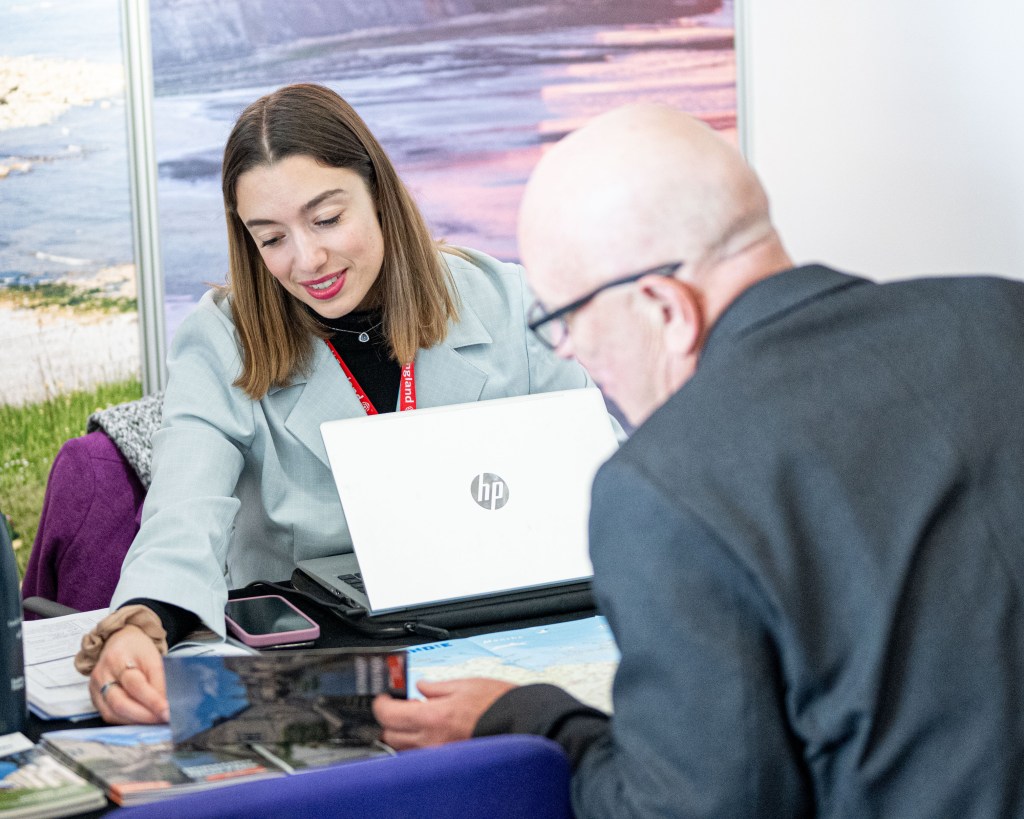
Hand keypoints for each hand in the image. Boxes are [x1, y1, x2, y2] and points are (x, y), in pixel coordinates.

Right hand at [88, 625, 168, 723]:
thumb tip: (167, 705)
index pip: (136, 684)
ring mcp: (95, 687)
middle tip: (163, 719)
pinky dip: (127, 721)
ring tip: (155, 721)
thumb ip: (160, 680)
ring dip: (137, 721)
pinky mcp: (93, 698)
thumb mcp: (154, 657)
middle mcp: (103, 673)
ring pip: (112, 713)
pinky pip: (109, 716)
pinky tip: (141, 720)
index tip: (168, 710)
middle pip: (120, 702)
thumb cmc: (137, 649)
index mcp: (119, 658)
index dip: (152, 700)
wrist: (118, 641)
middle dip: (144, 716)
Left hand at [373, 678, 516, 749]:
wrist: (523, 725)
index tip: (384, 697)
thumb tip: (421, 687)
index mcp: (432, 718)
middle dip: (389, 721)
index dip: (381, 704)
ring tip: (418, 719)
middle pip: (390, 736)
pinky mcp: (449, 763)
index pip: (388, 715)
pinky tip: (433, 733)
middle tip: (399, 706)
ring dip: (404, 734)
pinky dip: (420, 745)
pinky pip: (422, 756)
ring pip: (404, 750)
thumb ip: (437, 687)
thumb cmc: (499, 704)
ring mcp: (439, 756)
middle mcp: (432, 742)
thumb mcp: (465, 684)